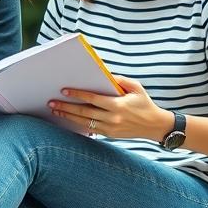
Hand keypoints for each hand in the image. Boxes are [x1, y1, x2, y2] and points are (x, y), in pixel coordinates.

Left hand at [49, 74, 171, 140]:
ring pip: (84, 122)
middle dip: (66, 107)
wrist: (155, 126)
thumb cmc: (144, 103)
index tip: (64, 91)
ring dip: (68, 116)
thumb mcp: (136, 88)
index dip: (77, 94)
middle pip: (84, 112)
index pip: (93, 99)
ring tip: (55, 111)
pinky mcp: (109, 134)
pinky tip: (68, 119)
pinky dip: (78, 124)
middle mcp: (112, 118)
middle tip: (51, 103)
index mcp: (118, 105)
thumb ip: (120, 80)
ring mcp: (110, 128)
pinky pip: (90, 129)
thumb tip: (104, 73)